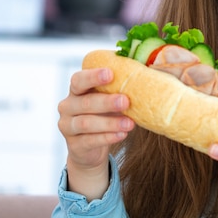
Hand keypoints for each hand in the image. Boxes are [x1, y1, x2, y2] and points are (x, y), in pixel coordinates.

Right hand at [57, 68, 134, 199]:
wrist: (90, 147)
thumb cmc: (105, 114)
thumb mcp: (110, 99)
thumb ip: (121, 86)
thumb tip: (149, 70)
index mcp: (77, 90)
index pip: (79, 79)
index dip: (93, 76)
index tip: (110, 74)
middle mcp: (68, 106)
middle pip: (85, 102)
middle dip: (106, 102)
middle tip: (126, 101)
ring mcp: (67, 126)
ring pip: (87, 123)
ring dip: (110, 123)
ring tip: (130, 124)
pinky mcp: (74, 145)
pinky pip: (90, 140)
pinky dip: (107, 137)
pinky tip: (122, 135)